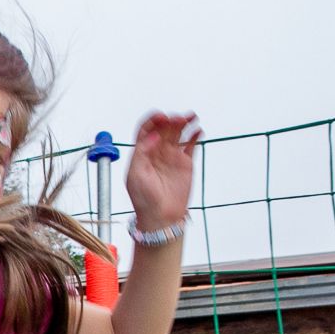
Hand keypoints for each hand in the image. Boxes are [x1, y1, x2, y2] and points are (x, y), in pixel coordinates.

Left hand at [124, 112, 201, 230]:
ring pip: (178, 133)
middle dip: (170, 120)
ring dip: (184, 123)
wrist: (161, 216)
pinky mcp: (185, 163)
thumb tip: (152, 135)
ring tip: (191, 117)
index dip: (153, 120)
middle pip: (164, 129)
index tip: (161, 116)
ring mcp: (172, 156)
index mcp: (142, 152)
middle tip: (178, 119)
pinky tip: (198, 130)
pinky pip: (191, 145)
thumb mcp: (136, 175)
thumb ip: (142, 153)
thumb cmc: (144, 198)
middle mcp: (157, 151)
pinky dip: (195, 135)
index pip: (146, 130)